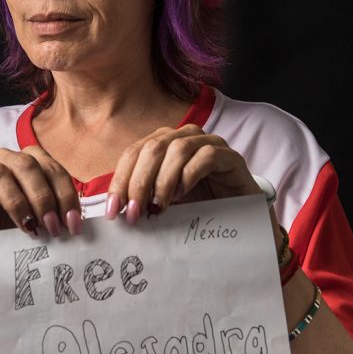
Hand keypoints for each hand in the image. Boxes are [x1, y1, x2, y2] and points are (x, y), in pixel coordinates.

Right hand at [0, 146, 83, 251]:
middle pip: (28, 166)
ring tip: (27, 227)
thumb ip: (60, 215)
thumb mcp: (45, 221)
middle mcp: (10, 161)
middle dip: (44, 199)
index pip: (54, 170)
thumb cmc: (22, 227)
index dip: (66, 196)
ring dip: (16, 201)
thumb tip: (78, 224)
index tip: (72, 225)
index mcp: (36, 163)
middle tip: (52, 228)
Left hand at [105, 124, 281, 250]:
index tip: (114, 211)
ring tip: (158, 207)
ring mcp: (208, 142)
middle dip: (139, 182)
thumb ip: (142, 200)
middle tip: (134, 213)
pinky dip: (189, 175)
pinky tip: (182, 195)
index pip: (133, 153)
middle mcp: (183, 137)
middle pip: (152, 149)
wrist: (239, 216)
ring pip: (178, 150)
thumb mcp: (163, 202)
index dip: (120, 180)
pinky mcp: (229, 156)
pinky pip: (207, 156)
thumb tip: (114, 211)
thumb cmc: (199, 206)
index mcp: (163, 143)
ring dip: (163, 181)